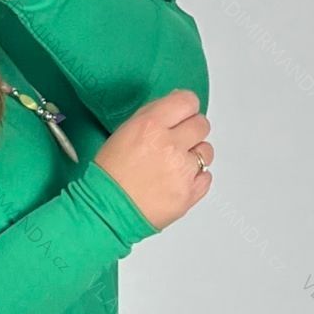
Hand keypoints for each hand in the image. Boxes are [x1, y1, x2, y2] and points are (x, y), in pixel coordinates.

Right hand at [93, 90, 213, 229]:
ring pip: (207, 151)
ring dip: (194, 156)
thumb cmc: (109, 176)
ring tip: (173, 166)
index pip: (188, 101)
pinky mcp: (190, 193)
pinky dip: (195, 178)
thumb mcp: (123, 133)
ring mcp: (183, 170)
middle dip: (191, 131)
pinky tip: (176, 181)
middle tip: (177, 142)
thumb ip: (152, 116)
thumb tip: (175, 106)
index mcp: (150, 126)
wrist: (106, 211)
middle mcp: (170, 145)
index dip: (185, 108)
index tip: (182, 115)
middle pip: (202, 125)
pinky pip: (206, 177)